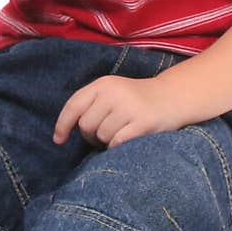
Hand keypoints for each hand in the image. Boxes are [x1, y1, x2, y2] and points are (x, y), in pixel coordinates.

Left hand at [53, 75, 179, 150]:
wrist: (172, 97)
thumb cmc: (135, 99)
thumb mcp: (112, 92)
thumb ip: (91, 105)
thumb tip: (64, 133)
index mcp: (103, 84)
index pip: (74, 105)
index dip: (62, 125)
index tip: (59, 140)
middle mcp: (114, 93)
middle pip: (86, 125)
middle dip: (91, 135)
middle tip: (105, 132)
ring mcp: (129, 108)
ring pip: (101, 136)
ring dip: (107, 141)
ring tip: (121, 132)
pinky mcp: (143, 123)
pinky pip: (117, 143)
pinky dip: (118, 146)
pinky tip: (128, 139)